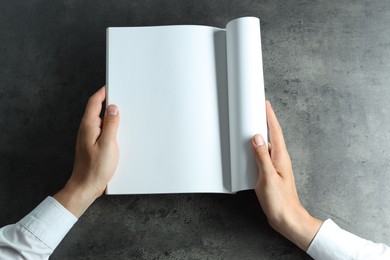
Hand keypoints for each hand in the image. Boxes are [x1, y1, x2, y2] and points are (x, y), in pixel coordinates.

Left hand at [54, 87, 119, 217]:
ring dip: (111, 115)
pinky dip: (111, 126)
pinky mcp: (93, 145)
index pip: (94, 102)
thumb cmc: (96, 168)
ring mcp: (89, 138)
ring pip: (101, 120)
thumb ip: (111, 125)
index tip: (112, 85)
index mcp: (89, 126)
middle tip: (123, 97)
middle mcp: (87, 129)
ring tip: (125, 113)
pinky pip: (103, 130)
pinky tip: (120, 131)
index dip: (103, 92)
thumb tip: (113, 107)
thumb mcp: (108, 144)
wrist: (86, 186)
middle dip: (109, 102)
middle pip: (97, 110)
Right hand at [252, 101, 321, 250]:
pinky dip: (257, 147)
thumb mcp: (267, 178)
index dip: (270, 116)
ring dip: (261, 132)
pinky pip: (263, 154)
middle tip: (258, 108)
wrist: (286, 218)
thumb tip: (256, 138)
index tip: (265, 103)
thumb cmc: (280, 201)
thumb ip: (261, 157)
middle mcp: (279, 158)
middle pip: (272, 134)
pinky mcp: (271, 172)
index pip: (275, 131)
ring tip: (253, 123)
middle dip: (266, 120)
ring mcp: (276, 165)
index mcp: (280, 157)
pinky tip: (251, 148)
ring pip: (267, 143)